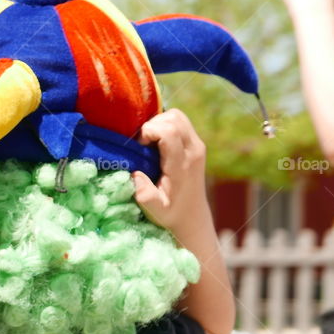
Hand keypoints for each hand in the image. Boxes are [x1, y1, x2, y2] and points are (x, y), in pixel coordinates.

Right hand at [131, 109, 208, 235]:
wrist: (193, 217)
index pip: (168, 131)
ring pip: (177, 116)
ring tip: (148, 142)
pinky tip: (156, 141)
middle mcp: (194, 150)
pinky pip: (179, 121)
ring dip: (158, 123)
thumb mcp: (155, 210)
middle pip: (173, 118)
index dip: (148, 132)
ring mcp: (197, 144)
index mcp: (183, 164)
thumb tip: (135, 174)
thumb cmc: (171, 213)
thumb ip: (145, 194)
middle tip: (141, 144)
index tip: (138, 147)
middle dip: (152, 125)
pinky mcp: (196, 143)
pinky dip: (164, 124)